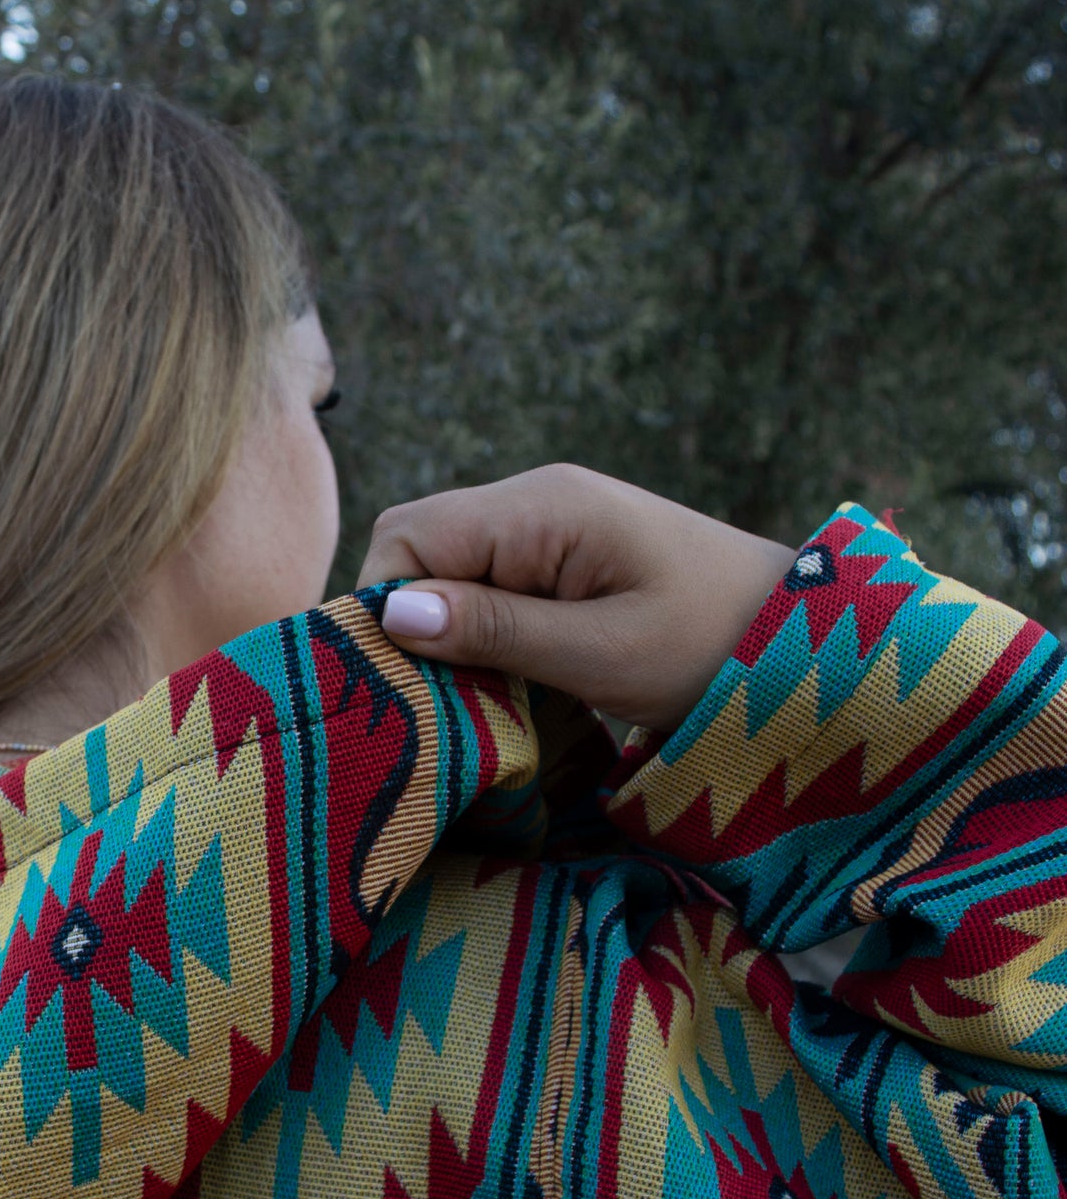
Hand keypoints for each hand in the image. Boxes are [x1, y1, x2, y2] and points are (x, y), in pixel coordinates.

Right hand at [360, 465, 790, 730]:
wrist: (810, 637)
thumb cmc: (716, 648)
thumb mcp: (603, 654)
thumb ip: (495, 632)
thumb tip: (391, 614)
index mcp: (543, 508)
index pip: (407, 538)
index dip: (388, 609)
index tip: (410, 686)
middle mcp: (537, 499)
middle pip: (418, 548)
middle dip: (412, 623)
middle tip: (445, 699)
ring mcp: (552, 523)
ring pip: (450, 570)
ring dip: (451, 634)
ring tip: (483, 696)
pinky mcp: (567, 554)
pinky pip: (490, 582)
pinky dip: (485, 632)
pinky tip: (512, 679)